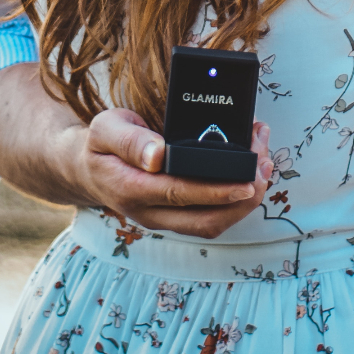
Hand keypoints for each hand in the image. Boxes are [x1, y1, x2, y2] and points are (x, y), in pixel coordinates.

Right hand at [71, 108, 274, 238]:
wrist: (87, 169)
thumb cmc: (100, 145)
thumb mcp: (105, 128)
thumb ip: (130, 140)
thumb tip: (157, 155)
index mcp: (132, 189)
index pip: (181, 193)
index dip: (218, 190)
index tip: (248, 179)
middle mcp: (150, 212)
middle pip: (205, 219)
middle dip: (243, 197)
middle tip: (266, 165)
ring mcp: (163, 219)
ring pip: (212, 224)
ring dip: (244, 201)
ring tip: (265, 166)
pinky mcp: (175, 217)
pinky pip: (209, 218)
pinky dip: (235, 201)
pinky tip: (251, 175)